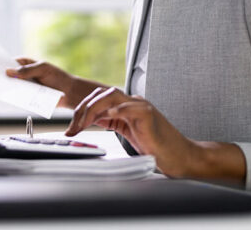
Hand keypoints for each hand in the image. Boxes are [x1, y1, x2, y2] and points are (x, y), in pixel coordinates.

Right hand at [5, 57, 106, 108]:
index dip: (0, 63)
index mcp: (25, 64)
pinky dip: (12, 97)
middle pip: (8, 75)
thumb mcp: (42, 69)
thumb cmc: (57, 77)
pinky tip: (7, 96)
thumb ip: (27, 71)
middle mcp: (22, 75)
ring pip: (11, 87)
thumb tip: (9, 71)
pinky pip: (17, 97)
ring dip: (4, 87)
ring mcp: (24, 87)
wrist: (68, 93)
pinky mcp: (27, 98)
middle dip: (0, 76)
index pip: (9, 62)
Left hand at [65, 88, 245, 184]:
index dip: (81, 111)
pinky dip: (117, 109)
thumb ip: (110, 122)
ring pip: (111, 96)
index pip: (97, 99)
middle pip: (100, 94)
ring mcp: (141, 106)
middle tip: (72, 128)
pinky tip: (108, 116)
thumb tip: (87, 121)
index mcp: (125, 106)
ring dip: (92, 109)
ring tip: (82, 125)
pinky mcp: (149, 115)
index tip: (70, 128)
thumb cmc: (156, 147)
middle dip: (82, 110)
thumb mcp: (126, 133)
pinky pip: (130, 107)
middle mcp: (132, 103)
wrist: (179, 156)